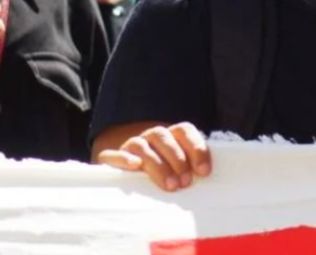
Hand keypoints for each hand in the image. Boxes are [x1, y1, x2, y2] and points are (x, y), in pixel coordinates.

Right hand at [96, 122, 211, 191]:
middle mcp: (151, 137)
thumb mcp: (179, 172)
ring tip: (170, 185)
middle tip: (185, 183)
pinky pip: (113, 154)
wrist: (127, 177)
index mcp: (171, 136)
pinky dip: (123, 158)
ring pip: (141, 146)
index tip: (204, 171)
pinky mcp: (110, 159)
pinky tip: (135, 166)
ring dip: (157, 165)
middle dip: (177, 159)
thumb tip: (205, 178)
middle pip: (164, 137)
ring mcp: (131, 146)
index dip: (196, 148)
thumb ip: (191, 170)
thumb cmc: (163, 177)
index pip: (185, 130)